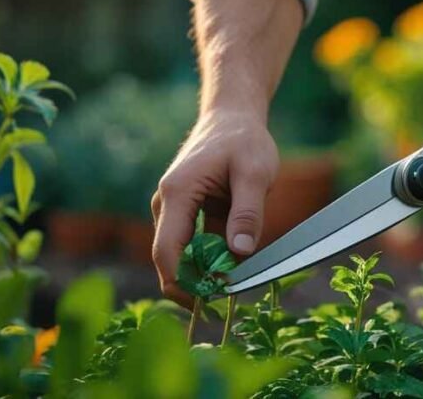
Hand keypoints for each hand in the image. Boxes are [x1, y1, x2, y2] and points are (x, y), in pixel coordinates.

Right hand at [151, 109, 279, 305]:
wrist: (233, 118)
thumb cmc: (244, 141)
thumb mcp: (255, 172)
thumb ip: (248, 212)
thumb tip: (240, 253)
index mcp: (177, 193)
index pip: (166, 251)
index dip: (183, 283)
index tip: (208, 303)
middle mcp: (166, 204)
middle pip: (170, 259)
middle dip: (195, 283)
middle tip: (229, 298)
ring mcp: (173, 210)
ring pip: (182, 255)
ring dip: (205, 272)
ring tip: (237, 280)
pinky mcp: (185, 214)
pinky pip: (194, 245)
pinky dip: (211, 259)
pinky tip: (234, 262)